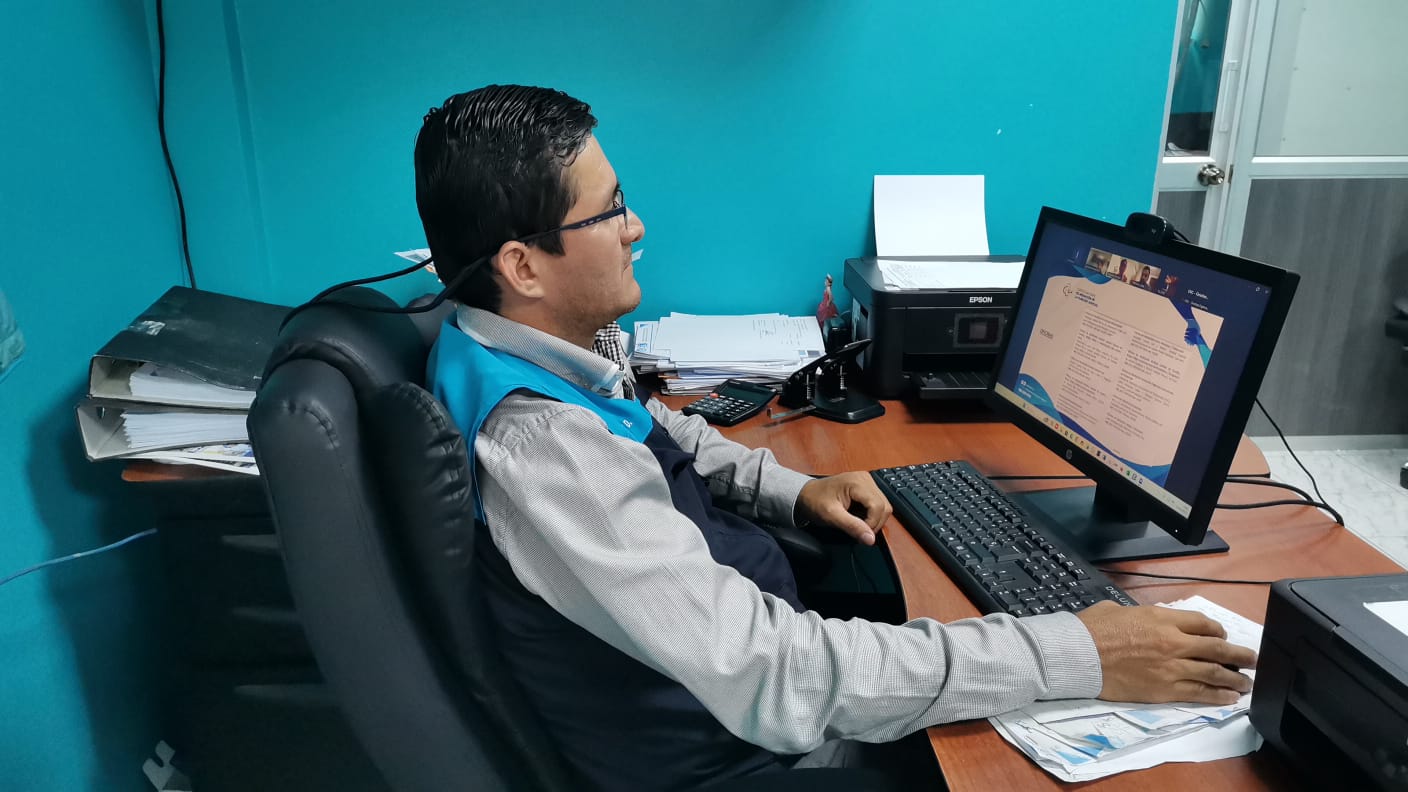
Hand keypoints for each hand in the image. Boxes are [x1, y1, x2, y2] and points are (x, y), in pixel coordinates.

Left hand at [796, 473, 892, 545]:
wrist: (805, 494)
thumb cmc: (814, 501)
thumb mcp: (831, 516)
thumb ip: (852, 527)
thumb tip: (870, 539)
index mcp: (857, 482)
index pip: (878, 506)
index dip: (872, 524)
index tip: (860, 533)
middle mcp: (865, 479)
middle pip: (884, 506)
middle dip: (874, 523)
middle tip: (859, 530)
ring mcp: (867, 481)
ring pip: (883, 506)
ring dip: (874, 519)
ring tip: (857, 523)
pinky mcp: (866, 487)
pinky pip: (877, 503)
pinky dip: (871, 514)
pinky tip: (858, 516)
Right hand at [1077, 601, 1256, 705]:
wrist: (1079, 654)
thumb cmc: (1092, 629)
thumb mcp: (1118, 609)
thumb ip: (1141, 615)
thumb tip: (1145, 620)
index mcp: (1162, 617)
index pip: (1203, 624)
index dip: (1218, 631)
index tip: (1222, 637)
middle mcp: (1173, 641)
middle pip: (1217, 648)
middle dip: (1240, 655)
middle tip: (1253, 659)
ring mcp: (1171, 667)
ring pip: (1214, 672)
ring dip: (1235, 678)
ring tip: (1248, 682)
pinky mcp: (1164, 689)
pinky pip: (1199, 693)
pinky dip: (1218, 695)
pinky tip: (1230, 697)